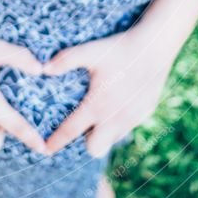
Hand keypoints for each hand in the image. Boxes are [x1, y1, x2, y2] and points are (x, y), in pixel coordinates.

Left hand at [42, 26, 173, 157]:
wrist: (155, 47)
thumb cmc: (120, 48)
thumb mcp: (91, 51)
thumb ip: (66, 59)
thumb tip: (43, 69)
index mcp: (98, 104)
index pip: (71, 130)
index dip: (56, 142)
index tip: (45, 150)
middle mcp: (115, 117)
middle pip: (95, 148)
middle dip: (86, 141)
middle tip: (83, 124)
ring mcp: (132, 118)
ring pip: (113, 139)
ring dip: (104, 132)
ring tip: (100, 112)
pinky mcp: (145, 114)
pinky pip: (127, 128)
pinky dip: (118, 122)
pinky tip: (118, 103)